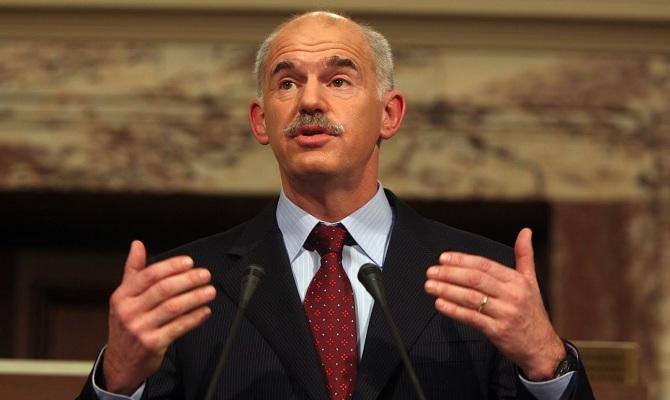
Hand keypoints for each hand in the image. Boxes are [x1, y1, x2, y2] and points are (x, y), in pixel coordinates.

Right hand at [103, 240, 215, 393]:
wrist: (120, 363)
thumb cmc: (126, 325)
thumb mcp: (124, 298)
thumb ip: (133, 271)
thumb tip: (137, 244)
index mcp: (121, 296)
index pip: (149, 275)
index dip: (171, 266)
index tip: (189, 262)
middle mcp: (128, 312)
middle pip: (163, 289)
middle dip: (188, 280)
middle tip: (205, 274)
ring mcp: (140, 329)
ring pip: (174, 307)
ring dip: (196, 297)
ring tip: (210, 291)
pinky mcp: (153, 344)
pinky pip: (179, 327)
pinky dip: (195, 318)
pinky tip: (205, 311)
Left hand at [424, 228, 564, 379]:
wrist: (542, 348)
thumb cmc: (532, 313)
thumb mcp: (531, 282)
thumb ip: (524, 256)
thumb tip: (525, 231)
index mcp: (517, 281)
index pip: (484, 265)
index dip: (462, 260)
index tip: (443, 258)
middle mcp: (512, 295)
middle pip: (475, 279)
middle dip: (450, 274)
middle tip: (431, 272)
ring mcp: (505, 314)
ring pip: (471, 298)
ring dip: (447, 290)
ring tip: (430, 286)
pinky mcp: (498, 331)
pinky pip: (472, 318)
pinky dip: (453, 310)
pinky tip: (440, 304)